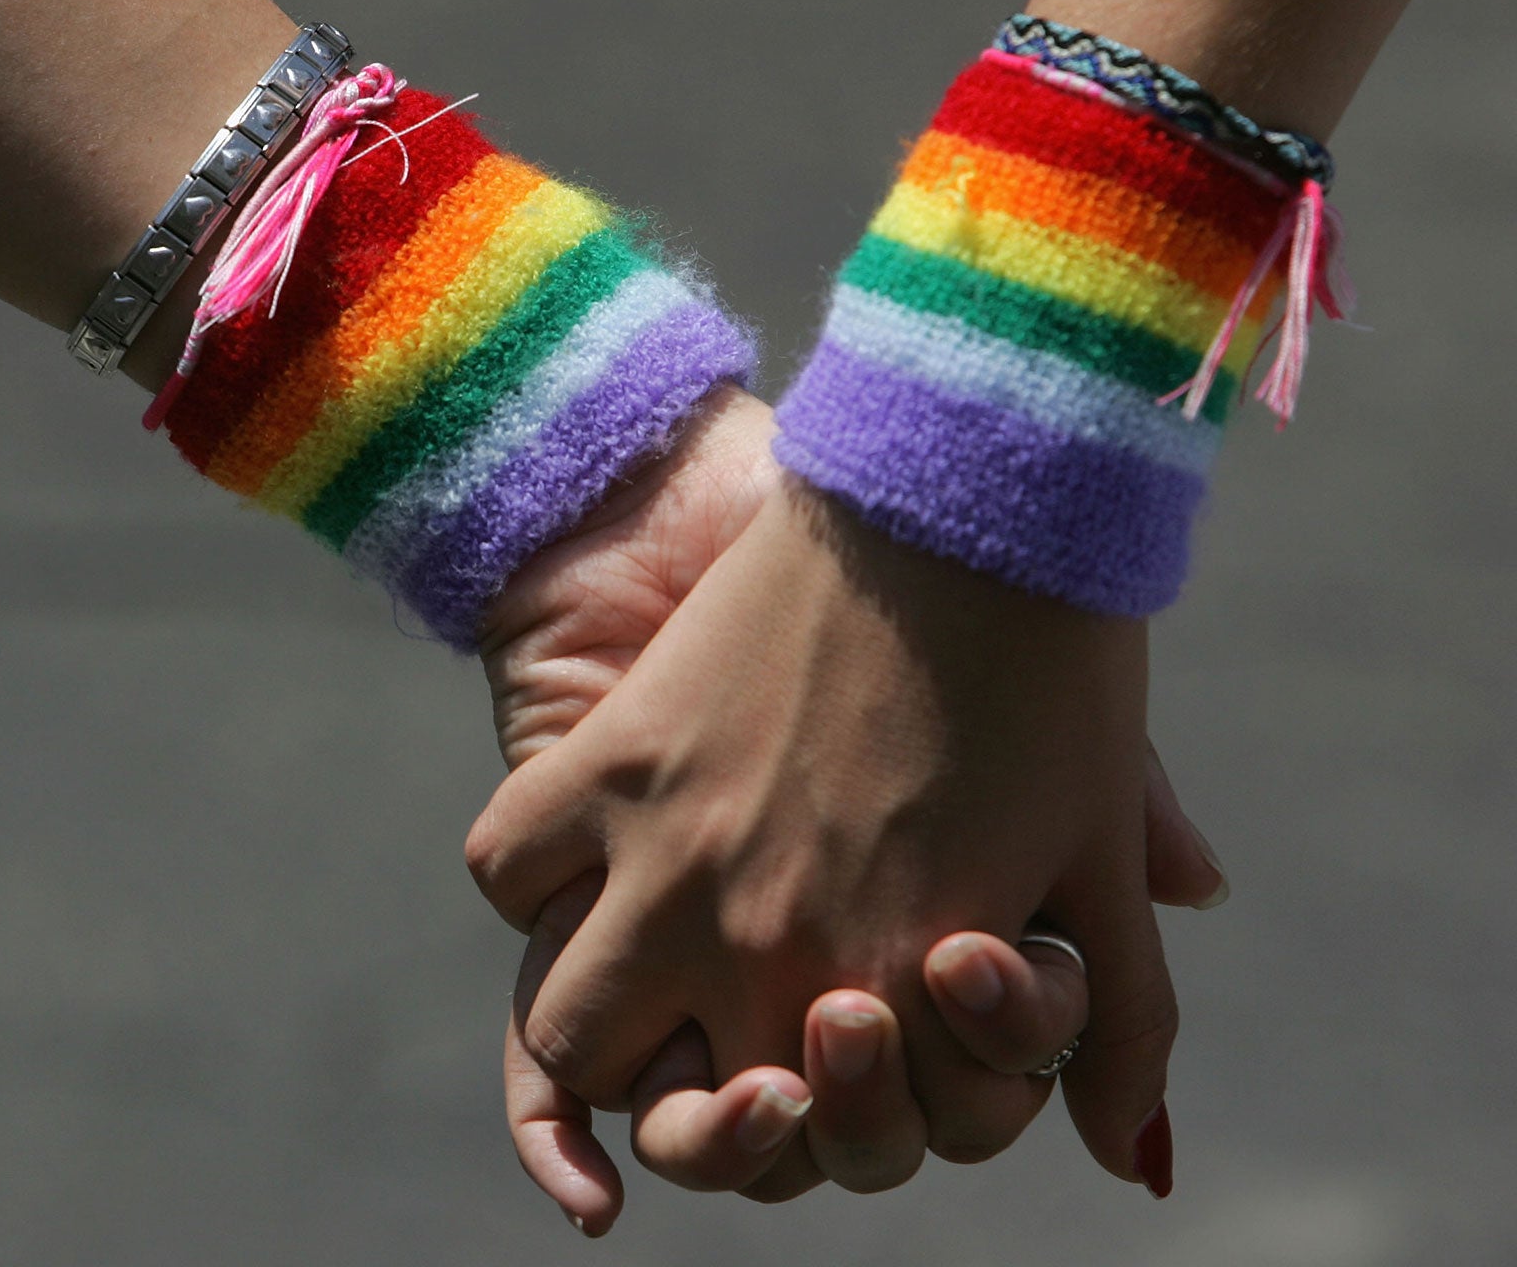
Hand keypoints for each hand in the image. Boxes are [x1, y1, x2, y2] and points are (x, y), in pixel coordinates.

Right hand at [478, 393, 1224, 1229]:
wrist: (960, 491)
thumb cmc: (1055, 670)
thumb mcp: (1098, 857)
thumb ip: (1117, 1023)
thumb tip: (1139, 1157)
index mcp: (885, 986)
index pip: (802, 1146)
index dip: (796, 1129)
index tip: (810, 1066)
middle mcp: (759, 948)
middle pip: (662, 1115)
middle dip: (686, 1113)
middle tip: (717, 1049)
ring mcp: (667, 857)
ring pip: (563, 1028)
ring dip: (594, 1033)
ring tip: (636, 983)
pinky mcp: (609, 759)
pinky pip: (510, 868)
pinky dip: (531, 883)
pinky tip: (580, 868)